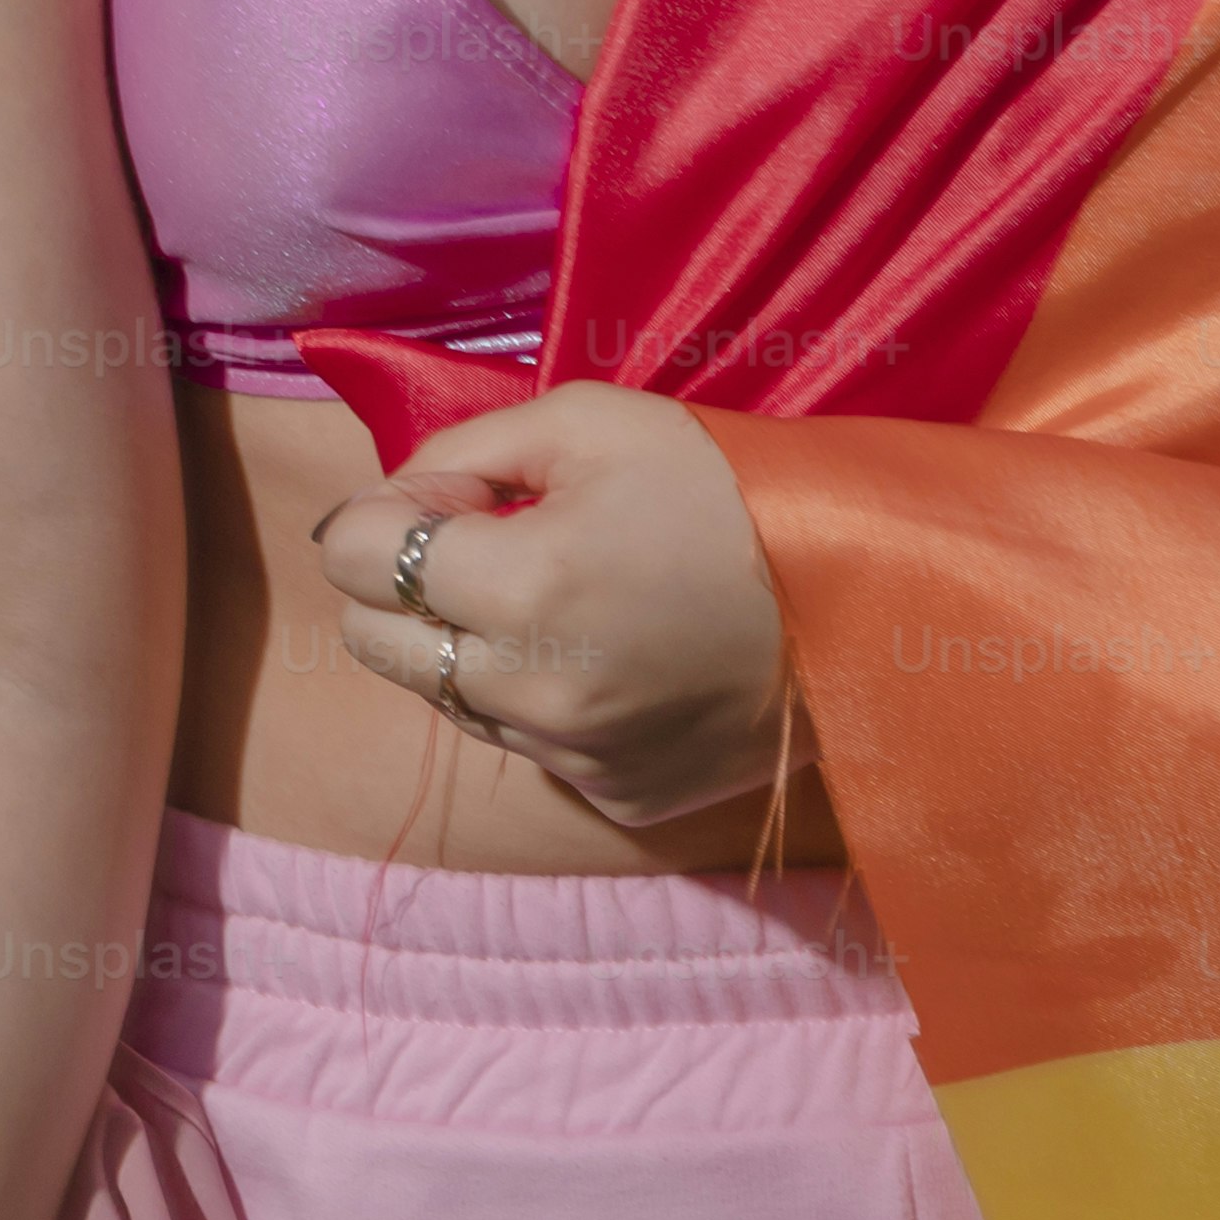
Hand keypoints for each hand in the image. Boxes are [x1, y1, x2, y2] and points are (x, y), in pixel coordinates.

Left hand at [312, 383, 799, 828]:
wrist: (868, 597)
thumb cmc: (723, 488)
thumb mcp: (586, 420)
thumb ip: (461, 451)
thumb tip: (391, 501)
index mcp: (521, 586)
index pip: (351, 560)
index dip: (389, 512)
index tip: (459, 497)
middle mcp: (534, 690)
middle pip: (374, 642)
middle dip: (402, 585)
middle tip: (490, 543)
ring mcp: (576, 757)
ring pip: (444, 697)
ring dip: (468, 644)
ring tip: (562, 596)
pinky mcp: (619, 798)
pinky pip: (523, 744)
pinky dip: (535, 697)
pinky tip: (607, 652)